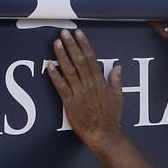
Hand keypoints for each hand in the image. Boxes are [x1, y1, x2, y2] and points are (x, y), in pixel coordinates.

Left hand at [48, 29, 122, 146]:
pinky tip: (49, 66)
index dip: (84, 45)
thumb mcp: (118, 97)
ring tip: (56, 43)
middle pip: (78, 61)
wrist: (103, 134)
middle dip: (71, 45)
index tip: (78, 33)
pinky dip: (55, 76)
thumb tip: (117, 67)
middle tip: (64, 33)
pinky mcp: (70, 103)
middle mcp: (89, 84)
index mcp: (100, 81)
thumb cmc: (110, 117)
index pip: (91, 58)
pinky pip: (61, 87)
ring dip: (62, 56)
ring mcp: (79, 93)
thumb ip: (116, 81)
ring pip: (69, 70)